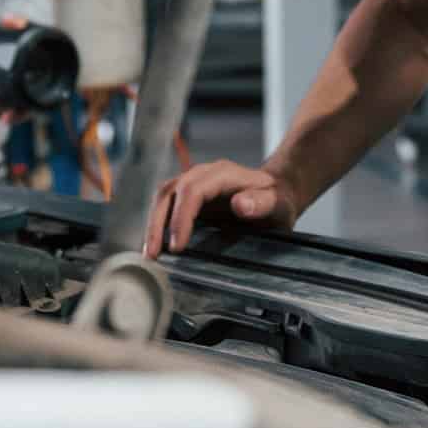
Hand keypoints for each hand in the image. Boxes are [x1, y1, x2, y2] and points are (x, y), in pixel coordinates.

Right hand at [143, 160, 300, 257]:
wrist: (276, 194)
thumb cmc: (278, 201)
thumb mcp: (278, 204)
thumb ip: (261, 203)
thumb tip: (239, 204)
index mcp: (224, 174)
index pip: (192, 191)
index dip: (181, 218)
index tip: (177, 246)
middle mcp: (204, 174)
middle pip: (170, 191)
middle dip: (158, 223)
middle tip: (153, 253)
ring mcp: (194, 183)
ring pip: (164, 197)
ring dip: (153, 224)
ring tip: (149, 253)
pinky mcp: (189, 196)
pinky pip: (167, 205)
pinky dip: (157, 224)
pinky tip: (155, 246)